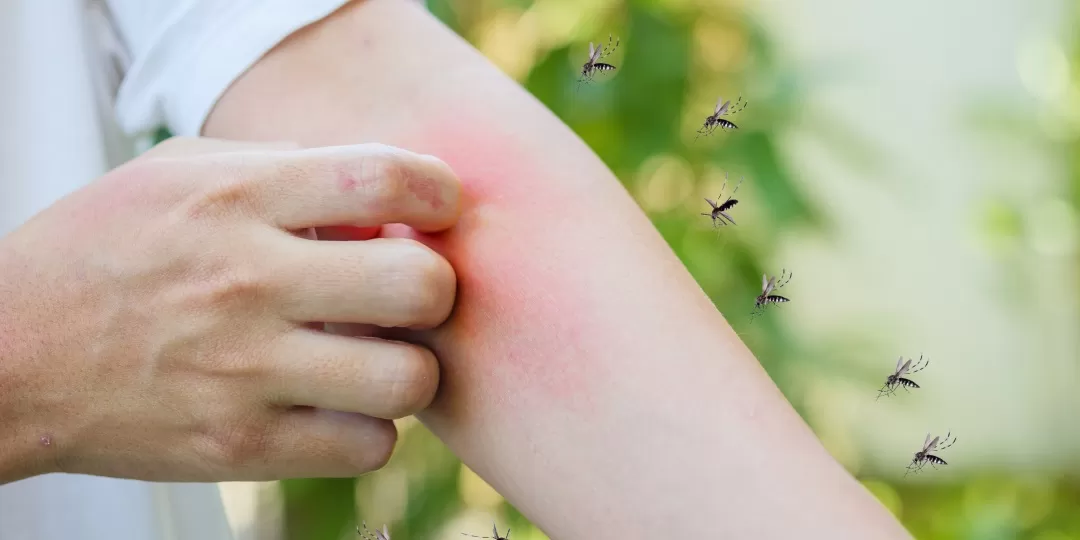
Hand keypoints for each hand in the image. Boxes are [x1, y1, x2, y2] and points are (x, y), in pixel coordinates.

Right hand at [0, 137, 460, 482]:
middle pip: (419, 285)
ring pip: (407, 380)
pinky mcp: (240, 447)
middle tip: (408, 293)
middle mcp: (248, 281)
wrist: (8, 356)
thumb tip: (383, 191)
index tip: (437, 208)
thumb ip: (284, 167)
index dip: (439, 191)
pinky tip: (336, 405)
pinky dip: (367, 428)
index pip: (384, 176)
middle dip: (434, 287)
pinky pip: (367, 446)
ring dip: (408, 368)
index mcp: (237, 198)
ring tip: (373, 356)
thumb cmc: (104, 249)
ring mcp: (245, 371)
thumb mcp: (180, 173)